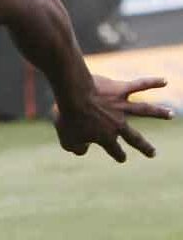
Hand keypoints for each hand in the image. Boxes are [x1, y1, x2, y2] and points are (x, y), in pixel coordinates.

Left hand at [54, 75, 172, 161]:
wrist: (73, 95)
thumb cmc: (68, 117)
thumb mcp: (67, 139)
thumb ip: (75, 148)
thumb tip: (82, 150)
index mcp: (106, 137)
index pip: (114, 150)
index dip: (118, 155)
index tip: (121, 158)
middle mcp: (118, 124)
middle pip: (134, 138)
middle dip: (144, 147)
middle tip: (153, 154)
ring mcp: (121, 106)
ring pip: (144, 110)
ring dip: (159, 113)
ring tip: (171, 115)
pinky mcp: (120, 89)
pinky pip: (139, 85)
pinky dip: (152, 82)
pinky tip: (164, 81)